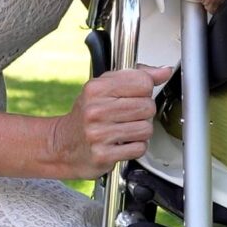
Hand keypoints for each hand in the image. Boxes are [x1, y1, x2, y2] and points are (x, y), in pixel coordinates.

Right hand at [44, 65, 174, 179]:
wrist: (62, 145)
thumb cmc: (86, 115)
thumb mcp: (104, 88)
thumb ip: (135, 77)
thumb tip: (164, 71)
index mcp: (96, 89)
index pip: (142, 82)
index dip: (145, 90)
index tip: (136, 95)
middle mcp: (95, 110)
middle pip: (147, 106)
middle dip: (144, 113)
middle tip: (129, 116)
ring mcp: (98, 133)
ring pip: (146, 129)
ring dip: (140, 131)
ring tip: (126, 130)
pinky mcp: (103, 155)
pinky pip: (139, 148)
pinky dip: (135, 147)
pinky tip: (122, 143)